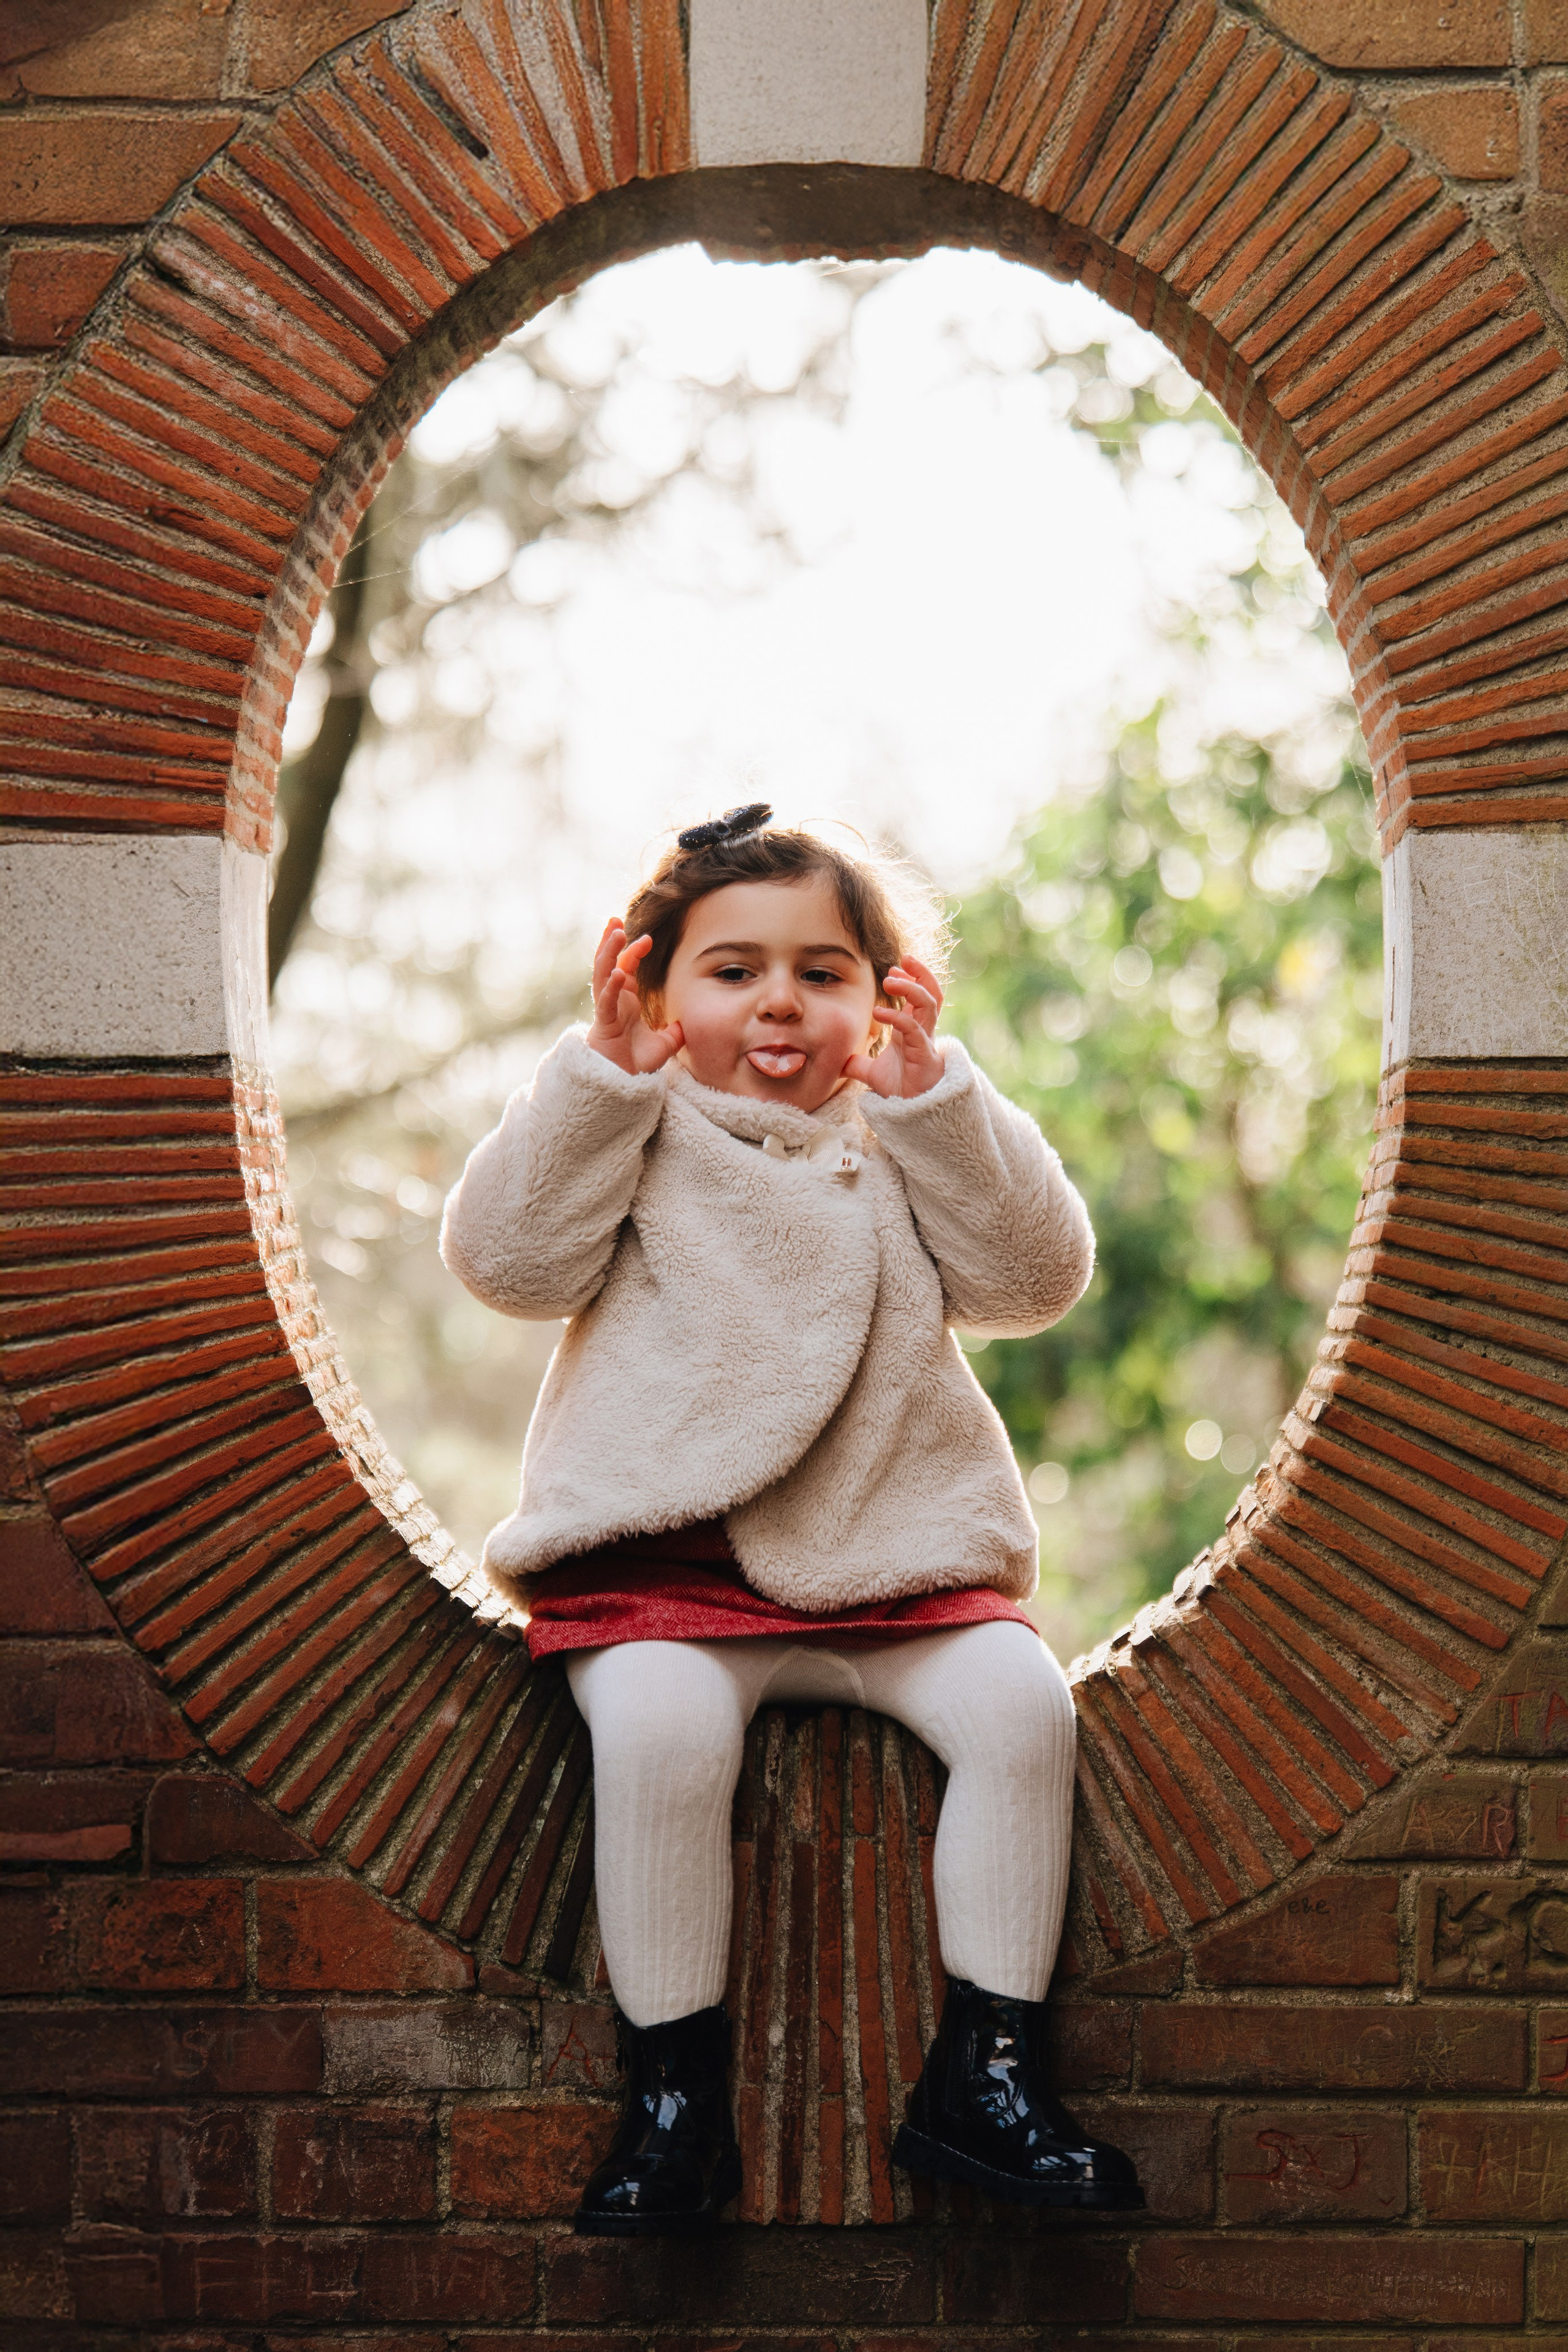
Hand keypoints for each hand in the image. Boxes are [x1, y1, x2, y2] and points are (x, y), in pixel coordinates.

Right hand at [584, 920, 683, 1074]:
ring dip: (608, 954)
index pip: (627, 968)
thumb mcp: (665, 1044)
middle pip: (609, 964)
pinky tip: (619, 973)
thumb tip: (687, 1021)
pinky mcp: (604, 1025)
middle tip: (614, 920)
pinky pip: (606, 1002)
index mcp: (626, 1001)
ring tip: (615, 933)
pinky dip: (612, 987)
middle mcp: (614, 1002)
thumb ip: (676, 1031)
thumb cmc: (636, 1064)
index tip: (645, 937)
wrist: (623, 1085)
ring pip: (602, 976)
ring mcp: (607, 1011)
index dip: (634, 952)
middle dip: (611, 941)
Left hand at [844, 957, 944, 1098]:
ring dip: (911, 988)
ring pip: (930, 1005)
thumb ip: (858, 1064)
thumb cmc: (900, 1091)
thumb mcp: (872, 1073)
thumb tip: (839, 1061)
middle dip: (921, 973)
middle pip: (932, 994)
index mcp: (913, 1031)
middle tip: (903, 960)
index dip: (911, 979)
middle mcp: (923, 1032)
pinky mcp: (925, 1056)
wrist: (912, 1116)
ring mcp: (926, 1042)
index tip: (893, 968)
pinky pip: (915, 1029)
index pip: (919, 997)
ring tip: (890, 979)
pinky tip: (878, 1012)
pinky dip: (897, 1017)